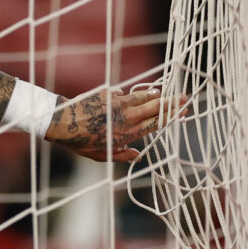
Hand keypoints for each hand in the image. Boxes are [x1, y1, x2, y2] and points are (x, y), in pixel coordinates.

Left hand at [44, 88, 180, 161]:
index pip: (156, 123)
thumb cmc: (80, 142)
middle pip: (155, 107)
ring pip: (142, 96)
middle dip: (171, 102)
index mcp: (129, 133)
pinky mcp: (108, 94)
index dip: (171, 116)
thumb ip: (121, 155)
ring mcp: (118, 104)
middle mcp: (127, 117)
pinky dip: (129, 94)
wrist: (63, 122)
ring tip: (162, 93)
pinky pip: (123, 93)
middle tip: (184, 96)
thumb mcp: (101, 155)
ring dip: (153, 94)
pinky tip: (133, 94)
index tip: (183, 111)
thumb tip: (137, 155)